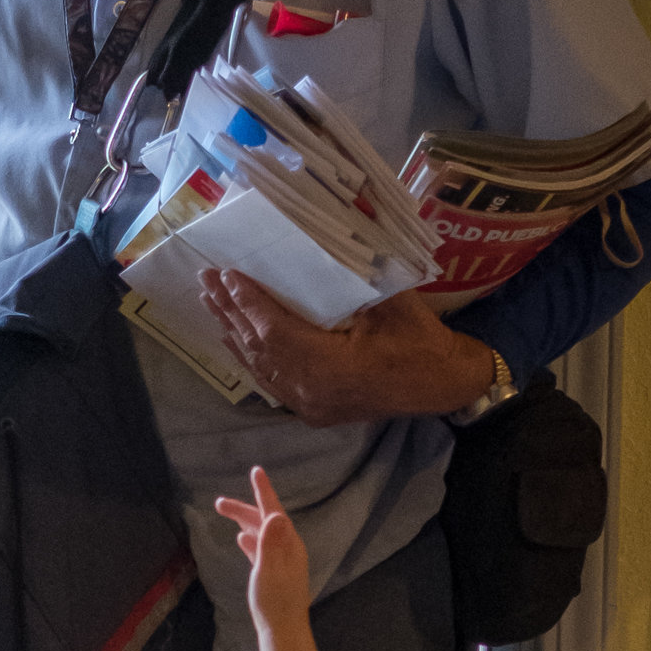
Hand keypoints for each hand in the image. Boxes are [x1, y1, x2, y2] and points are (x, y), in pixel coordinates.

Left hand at [199, 273, 492, 424]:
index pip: (273, 332)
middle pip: (259, 349)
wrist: (443, 384)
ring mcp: (310, 406)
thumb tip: (322, 240)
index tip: (227, 274)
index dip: (248, 302)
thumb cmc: (421, 342)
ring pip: (261, 367)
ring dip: (235, 332)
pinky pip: (272, 382)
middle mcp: (311, 392)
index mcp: (330, 368)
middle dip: (231, 311)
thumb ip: (353, 279)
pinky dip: (251, 357)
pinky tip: (236, 339)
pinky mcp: (313, 410)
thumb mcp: (392, 303)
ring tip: (212, 301)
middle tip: (207, 278)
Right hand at [215, 463, 310, 633]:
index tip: (256, 471)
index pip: (274, 511)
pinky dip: (250, 540)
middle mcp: (287, 549)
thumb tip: (276, 515)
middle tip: (218, 503)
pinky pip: (260, 549)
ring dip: (243, 522)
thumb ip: (271, 543)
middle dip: (243, 509)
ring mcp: (280, 561)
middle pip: (263, 521)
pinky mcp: (273, 573)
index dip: (263, 491)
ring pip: (260, 533)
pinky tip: (240, 539)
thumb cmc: (275, 602)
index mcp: (288, 544)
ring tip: (225, 513)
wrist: (282, 630)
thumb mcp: (270, 570)